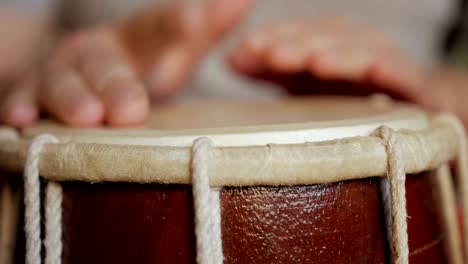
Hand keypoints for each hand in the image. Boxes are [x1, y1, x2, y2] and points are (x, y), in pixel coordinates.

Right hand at [1, 0, 253, 126]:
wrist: (80, 69)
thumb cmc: (137, 62)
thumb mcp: (173, 46)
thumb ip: (206, 27)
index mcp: (135, 39)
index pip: (157, 28)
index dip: (175, 25)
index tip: (194, 20)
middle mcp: (97, 51)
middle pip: (106, 66)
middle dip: (118, 86)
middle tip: (132, 111)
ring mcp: (61, 71)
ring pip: (63, 83)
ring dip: (72, 99)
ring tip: (87, 117)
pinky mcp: (32, 92)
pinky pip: (21, 99)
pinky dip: (20, 106)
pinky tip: (22, 118)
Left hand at [229, 17, 428, 102]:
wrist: (407, 102)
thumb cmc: (345, 92)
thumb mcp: (301, 81)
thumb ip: (268, 69)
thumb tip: (230, 58)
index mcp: (326, 42)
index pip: (297, 34)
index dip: (273, 38)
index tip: (245, 48)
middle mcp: (353, 45)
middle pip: (325, 39)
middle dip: (297, 46)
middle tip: (270, 55)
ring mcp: (383, 60)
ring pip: (360, 52)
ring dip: (338, 55)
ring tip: (315, 63)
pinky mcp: (410, 82)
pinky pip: (402, 73)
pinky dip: (389, 70)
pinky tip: (375, 71)